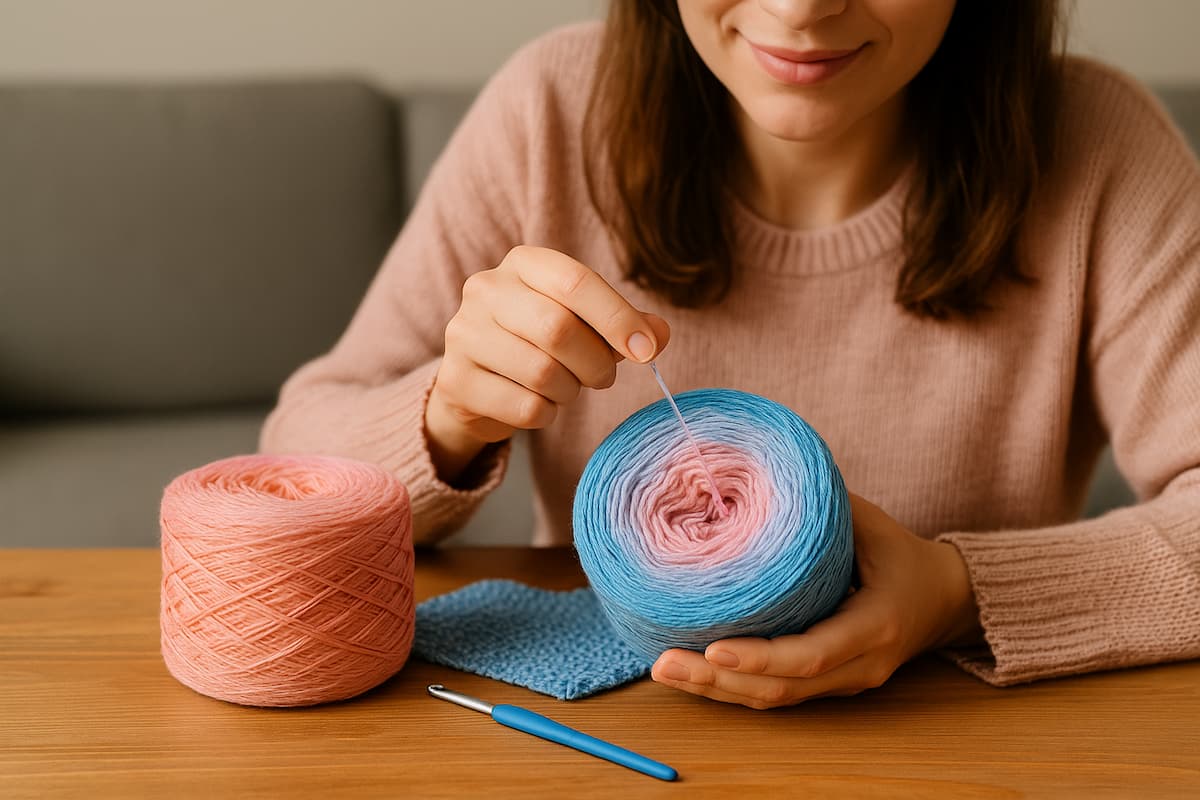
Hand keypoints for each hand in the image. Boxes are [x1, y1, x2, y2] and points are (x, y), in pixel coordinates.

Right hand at [425, 245, 669, 481]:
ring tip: (567, 387)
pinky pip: (524, 407)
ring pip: (541, 372)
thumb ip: (624, 325)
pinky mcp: (455, 381)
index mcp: (523, 264)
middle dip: (596, 362)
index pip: (575, 282)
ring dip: (570, 390)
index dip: (617, 318)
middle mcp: (485, 290)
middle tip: (604, 376)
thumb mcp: (583, 323)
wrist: (476, 382)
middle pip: (559, 329)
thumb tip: (658, 334)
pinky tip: (539, 404)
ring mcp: (464, 334)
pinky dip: (546, 414)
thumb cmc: (538, 344)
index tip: (647, 349)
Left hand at [650, 494, 982, 708]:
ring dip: (716, 690)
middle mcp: (860, 666)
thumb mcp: (869, 522)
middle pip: (782, 690)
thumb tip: (755, 473)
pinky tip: (691, 673)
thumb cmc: (900, 552)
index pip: (813, 654)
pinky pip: (776, 695)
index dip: (761, 657)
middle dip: (718, 681)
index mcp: (875, 625)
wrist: (943, 598)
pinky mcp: (826, 687)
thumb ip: (819, 507)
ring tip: (663, 669)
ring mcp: (844, 683)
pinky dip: (731, 688)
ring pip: (774, 701)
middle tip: (663, 663)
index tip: (714, 649)